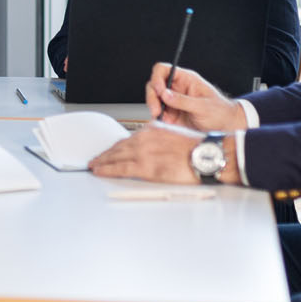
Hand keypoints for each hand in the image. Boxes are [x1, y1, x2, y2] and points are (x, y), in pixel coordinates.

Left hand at [87, 122, 224, 183]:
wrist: (206, 155)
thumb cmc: (196, 149)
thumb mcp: (174, 136)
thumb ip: (159, 140)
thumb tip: (150, 147)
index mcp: (152, 130)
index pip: (128, 138)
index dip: (116, 146)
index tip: (109, 151)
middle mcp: (145, 138)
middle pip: (118, 146)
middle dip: (105, 154)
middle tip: (95, 159)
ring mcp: (144, 152)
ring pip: (116, 156)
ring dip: (102, 161)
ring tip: (94, 166)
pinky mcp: (146, 167)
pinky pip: (120, 168)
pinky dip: (107, 169)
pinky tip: (100, 171)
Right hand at [146, 63, 244, 131]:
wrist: (225, 127)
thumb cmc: (220, 112)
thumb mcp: (204, 106)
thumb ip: (183, 101)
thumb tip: (165, 95)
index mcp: (186, 79)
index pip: (164, 70)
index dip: (157, 78)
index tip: (159, 91)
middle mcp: (177, 88)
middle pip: (154, 85)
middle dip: (152, 97)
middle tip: (157, 109)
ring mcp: (173, 101)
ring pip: (154, 100)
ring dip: (154, 109)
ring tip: (163, 119)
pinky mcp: (171, 114)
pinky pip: (159, 114)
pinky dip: (159, 119)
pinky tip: (166, 124)